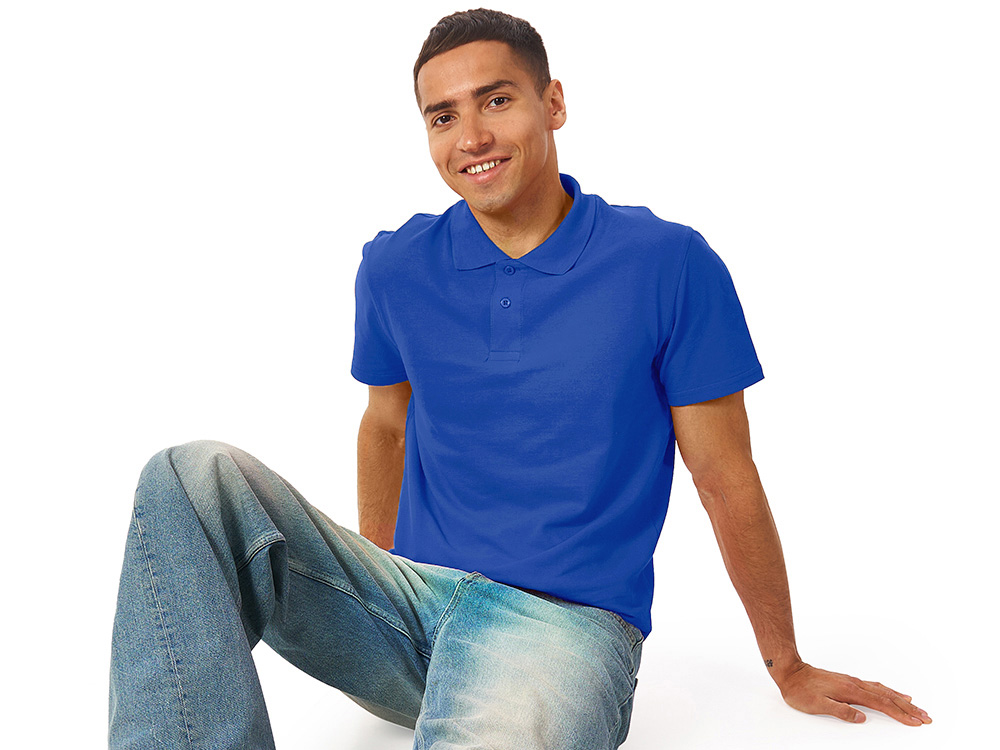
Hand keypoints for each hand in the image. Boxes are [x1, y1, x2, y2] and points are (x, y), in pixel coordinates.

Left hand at [775, 661, 931, 725]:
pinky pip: (875, 687)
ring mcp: (853, 682)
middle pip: (888, 697)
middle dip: (909, 709)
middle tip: (927, 717)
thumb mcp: (817, 705)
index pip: (882, 705)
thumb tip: (862, 718)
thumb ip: (841, 711)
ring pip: (884, 691)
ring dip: (901, 700)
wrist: (790, 671)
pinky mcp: (849, 682)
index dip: (900, 715)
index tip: (917, 722)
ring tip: (917, 707)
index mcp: (850, 692)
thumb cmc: (801, 690)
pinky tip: (893, 694)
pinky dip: (889, 692)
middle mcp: (855, 685)